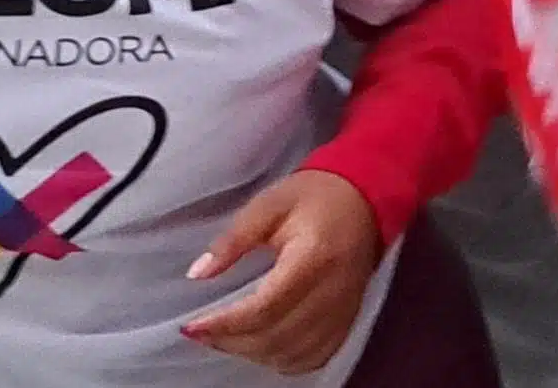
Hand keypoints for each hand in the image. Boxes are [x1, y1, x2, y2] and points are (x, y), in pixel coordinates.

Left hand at [181, 168, 382, 373]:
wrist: (366, 199)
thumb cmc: (315, 197)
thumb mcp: (269, 205)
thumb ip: (233, 239)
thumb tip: (198, 273)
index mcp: (313, 258)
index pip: (265, 307)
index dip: (225, 324)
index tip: (191, 326)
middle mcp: (333, 291)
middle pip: (275, 337)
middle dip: (230, 341)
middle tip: (201, 331)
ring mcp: (344, 311)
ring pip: (291, 354)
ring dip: (252, 353)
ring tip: (225, 336)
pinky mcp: (347, 321)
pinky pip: (311, 358)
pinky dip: (281, 360)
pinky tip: (261, 346)